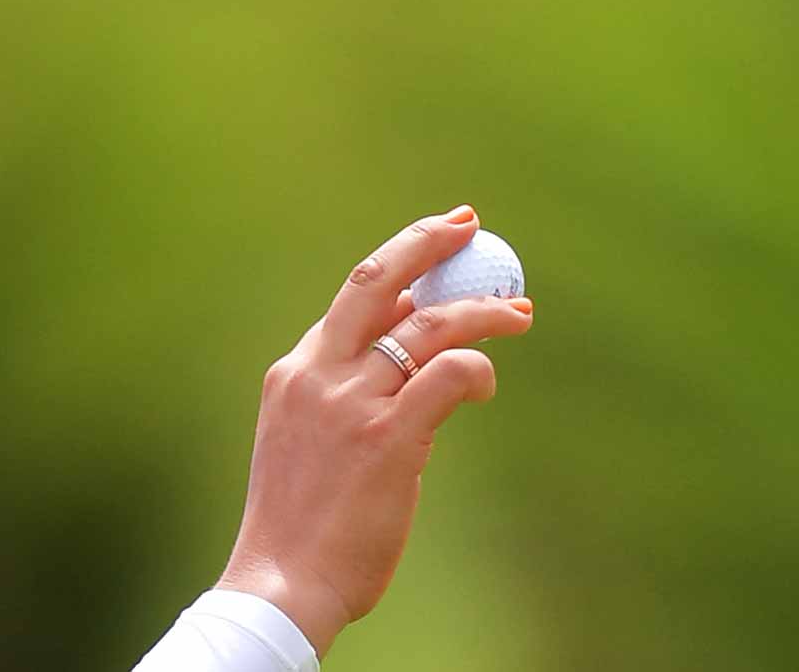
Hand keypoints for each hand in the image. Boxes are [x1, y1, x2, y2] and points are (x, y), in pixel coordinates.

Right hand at [214, 205, 534, 658]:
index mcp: (293, 373)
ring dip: (481, 310)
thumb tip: (402, 362)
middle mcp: (318, 374)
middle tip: (467, 223)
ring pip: (428, 325)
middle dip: (424, 241)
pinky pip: (449, 375)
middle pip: (375, 282)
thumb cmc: (299, 523)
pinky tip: (487, 382)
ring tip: (518, 312)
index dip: (400, 270)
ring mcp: (351, 403)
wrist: (282, 578)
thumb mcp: (304, 441)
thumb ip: (342, 398)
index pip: (351, 303)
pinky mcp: (388, 438)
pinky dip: (477, 367)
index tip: (434, 254)